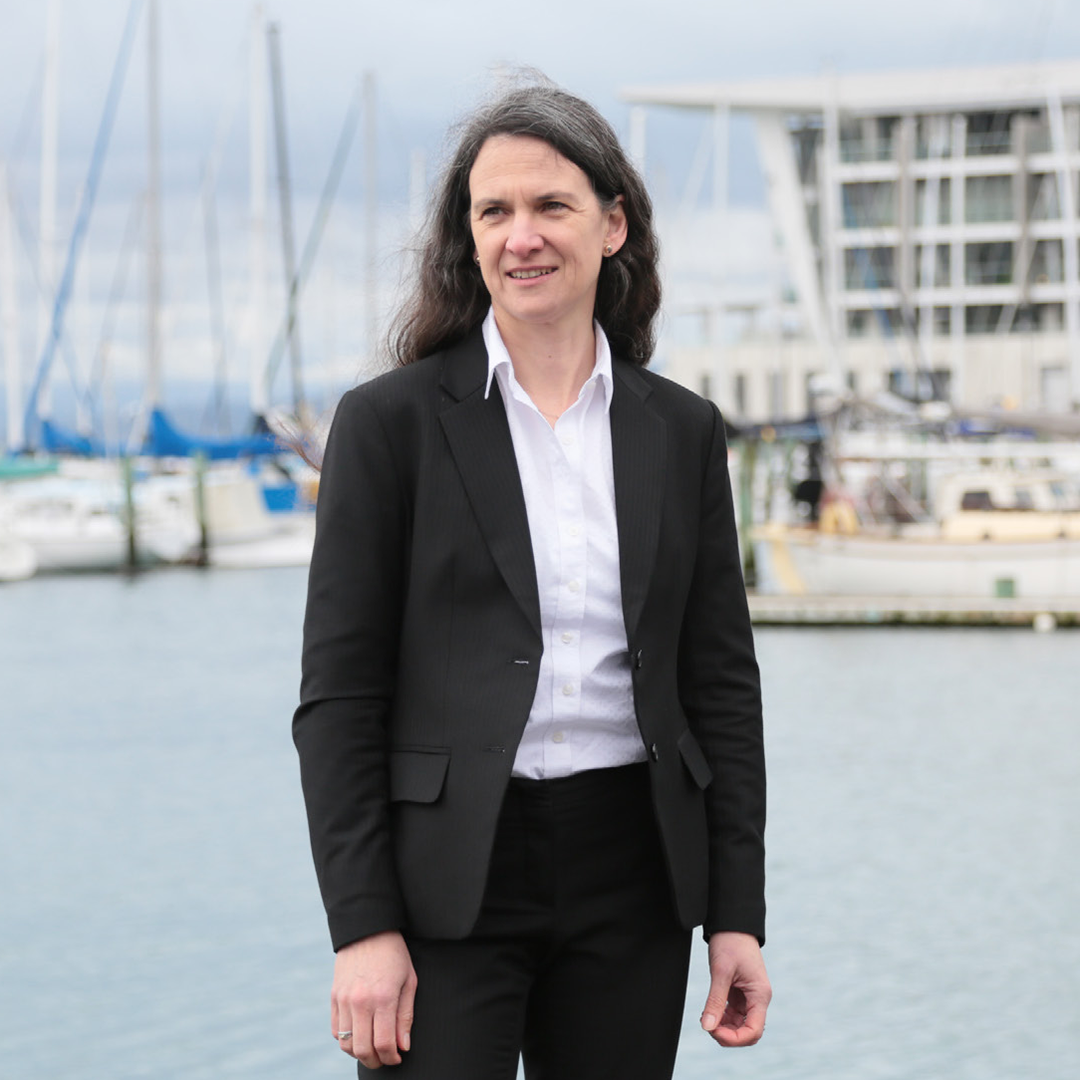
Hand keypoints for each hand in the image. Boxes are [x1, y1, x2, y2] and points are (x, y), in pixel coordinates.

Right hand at [331, 930, 416, 1067]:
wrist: (368, 930)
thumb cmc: (394, 955)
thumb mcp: (408, 981)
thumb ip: (405, 1015)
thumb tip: (403, 1046)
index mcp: (383, 998)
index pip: (384, 1043)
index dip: (391, 1058)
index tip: (397, 1058)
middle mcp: (360, 1002)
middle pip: (363, 1049)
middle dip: (376, 1061)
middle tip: (385, 1059)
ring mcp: (343, 1000)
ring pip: (346, 1044)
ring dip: (360, 1053)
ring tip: (372, 1049)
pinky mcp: (334, 997)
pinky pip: (335, 1030)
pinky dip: (346, 1040)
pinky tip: (359, 1035)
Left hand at [700, 931, 770, 1047]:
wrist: (732, 923)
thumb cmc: (731, 942)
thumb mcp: (721, 971)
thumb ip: (715, 1000)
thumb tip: (707, 1027)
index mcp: (760, 995)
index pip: (754, 1031)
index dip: (735, 1039)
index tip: (714, 1032)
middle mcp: (757, 999)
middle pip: (748, 1032)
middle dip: (728, 1035)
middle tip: (707, 1025)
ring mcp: (749, 997)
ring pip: (739, 1025)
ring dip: (723, 1027)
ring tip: (705, 1017)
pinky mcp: (740, 993)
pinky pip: (733, 1014)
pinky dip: (721, 1017)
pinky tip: (709, 1012)